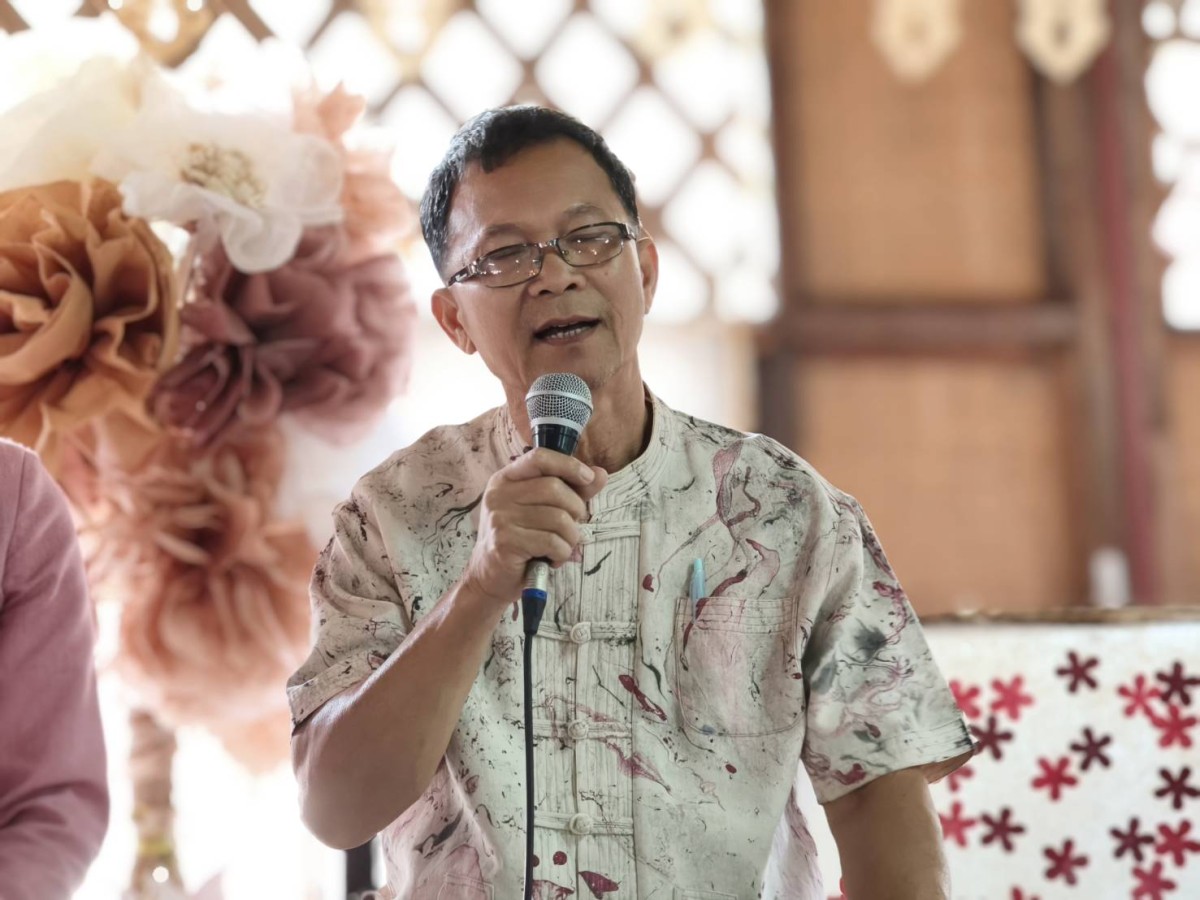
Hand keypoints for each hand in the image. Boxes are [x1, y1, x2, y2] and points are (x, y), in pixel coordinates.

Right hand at [460, 449, 607, 609]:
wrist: (490, 578)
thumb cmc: (520, 541)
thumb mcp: (543, 511)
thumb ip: (571, 491)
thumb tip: (600, 474)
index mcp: (506, 479)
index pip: (539, 457)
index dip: (568, 465)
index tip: (588, 477)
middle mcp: (499, 494)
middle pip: (554, 488)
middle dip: (575, 509)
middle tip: (572, 527)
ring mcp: (500, 518)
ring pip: (558, 518)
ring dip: (571, 537)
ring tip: (562, 546)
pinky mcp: (505, 542)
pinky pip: (552, 542)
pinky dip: (562, 553)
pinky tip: (553, 559)